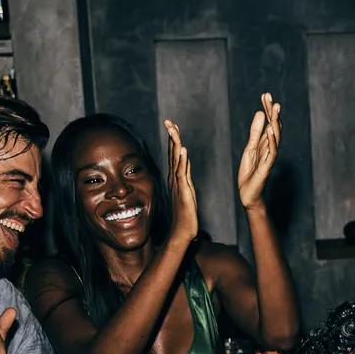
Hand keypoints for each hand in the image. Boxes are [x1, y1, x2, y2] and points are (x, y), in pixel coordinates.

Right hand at [162, 119, 199, 246]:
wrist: (182, 232)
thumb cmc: (185, 215)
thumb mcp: (186, 193)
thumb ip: (184, 179)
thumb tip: (184, 168)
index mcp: (177, 178)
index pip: (174, 155)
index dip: (173, 139)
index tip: (171, 125)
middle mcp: (175, 179)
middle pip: (173, 153)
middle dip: (171, 136)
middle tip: (168, 121)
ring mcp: (178, 185)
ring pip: (176, 160)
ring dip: (175, 144)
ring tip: (173, 129)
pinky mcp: (183, 192)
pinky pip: (182, 174)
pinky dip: (182, 161)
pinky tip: (182, 150)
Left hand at [236, 92, 281, 208]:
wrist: (248, 194)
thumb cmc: (250, 172)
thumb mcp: (250, 148)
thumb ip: (255, 132)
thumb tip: (260, 113)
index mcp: (265, 143)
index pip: (269, 123)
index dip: (267, 109)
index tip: (265, 95)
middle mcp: (270, 148)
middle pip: (273, 126)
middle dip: (272, 111)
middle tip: (269, 96)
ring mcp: (269, 157)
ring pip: (275, 137)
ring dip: (274, 123)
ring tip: (273, 109)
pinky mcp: (266, 167)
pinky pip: (271, 152)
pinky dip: (271, 141)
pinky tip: (270, 130)